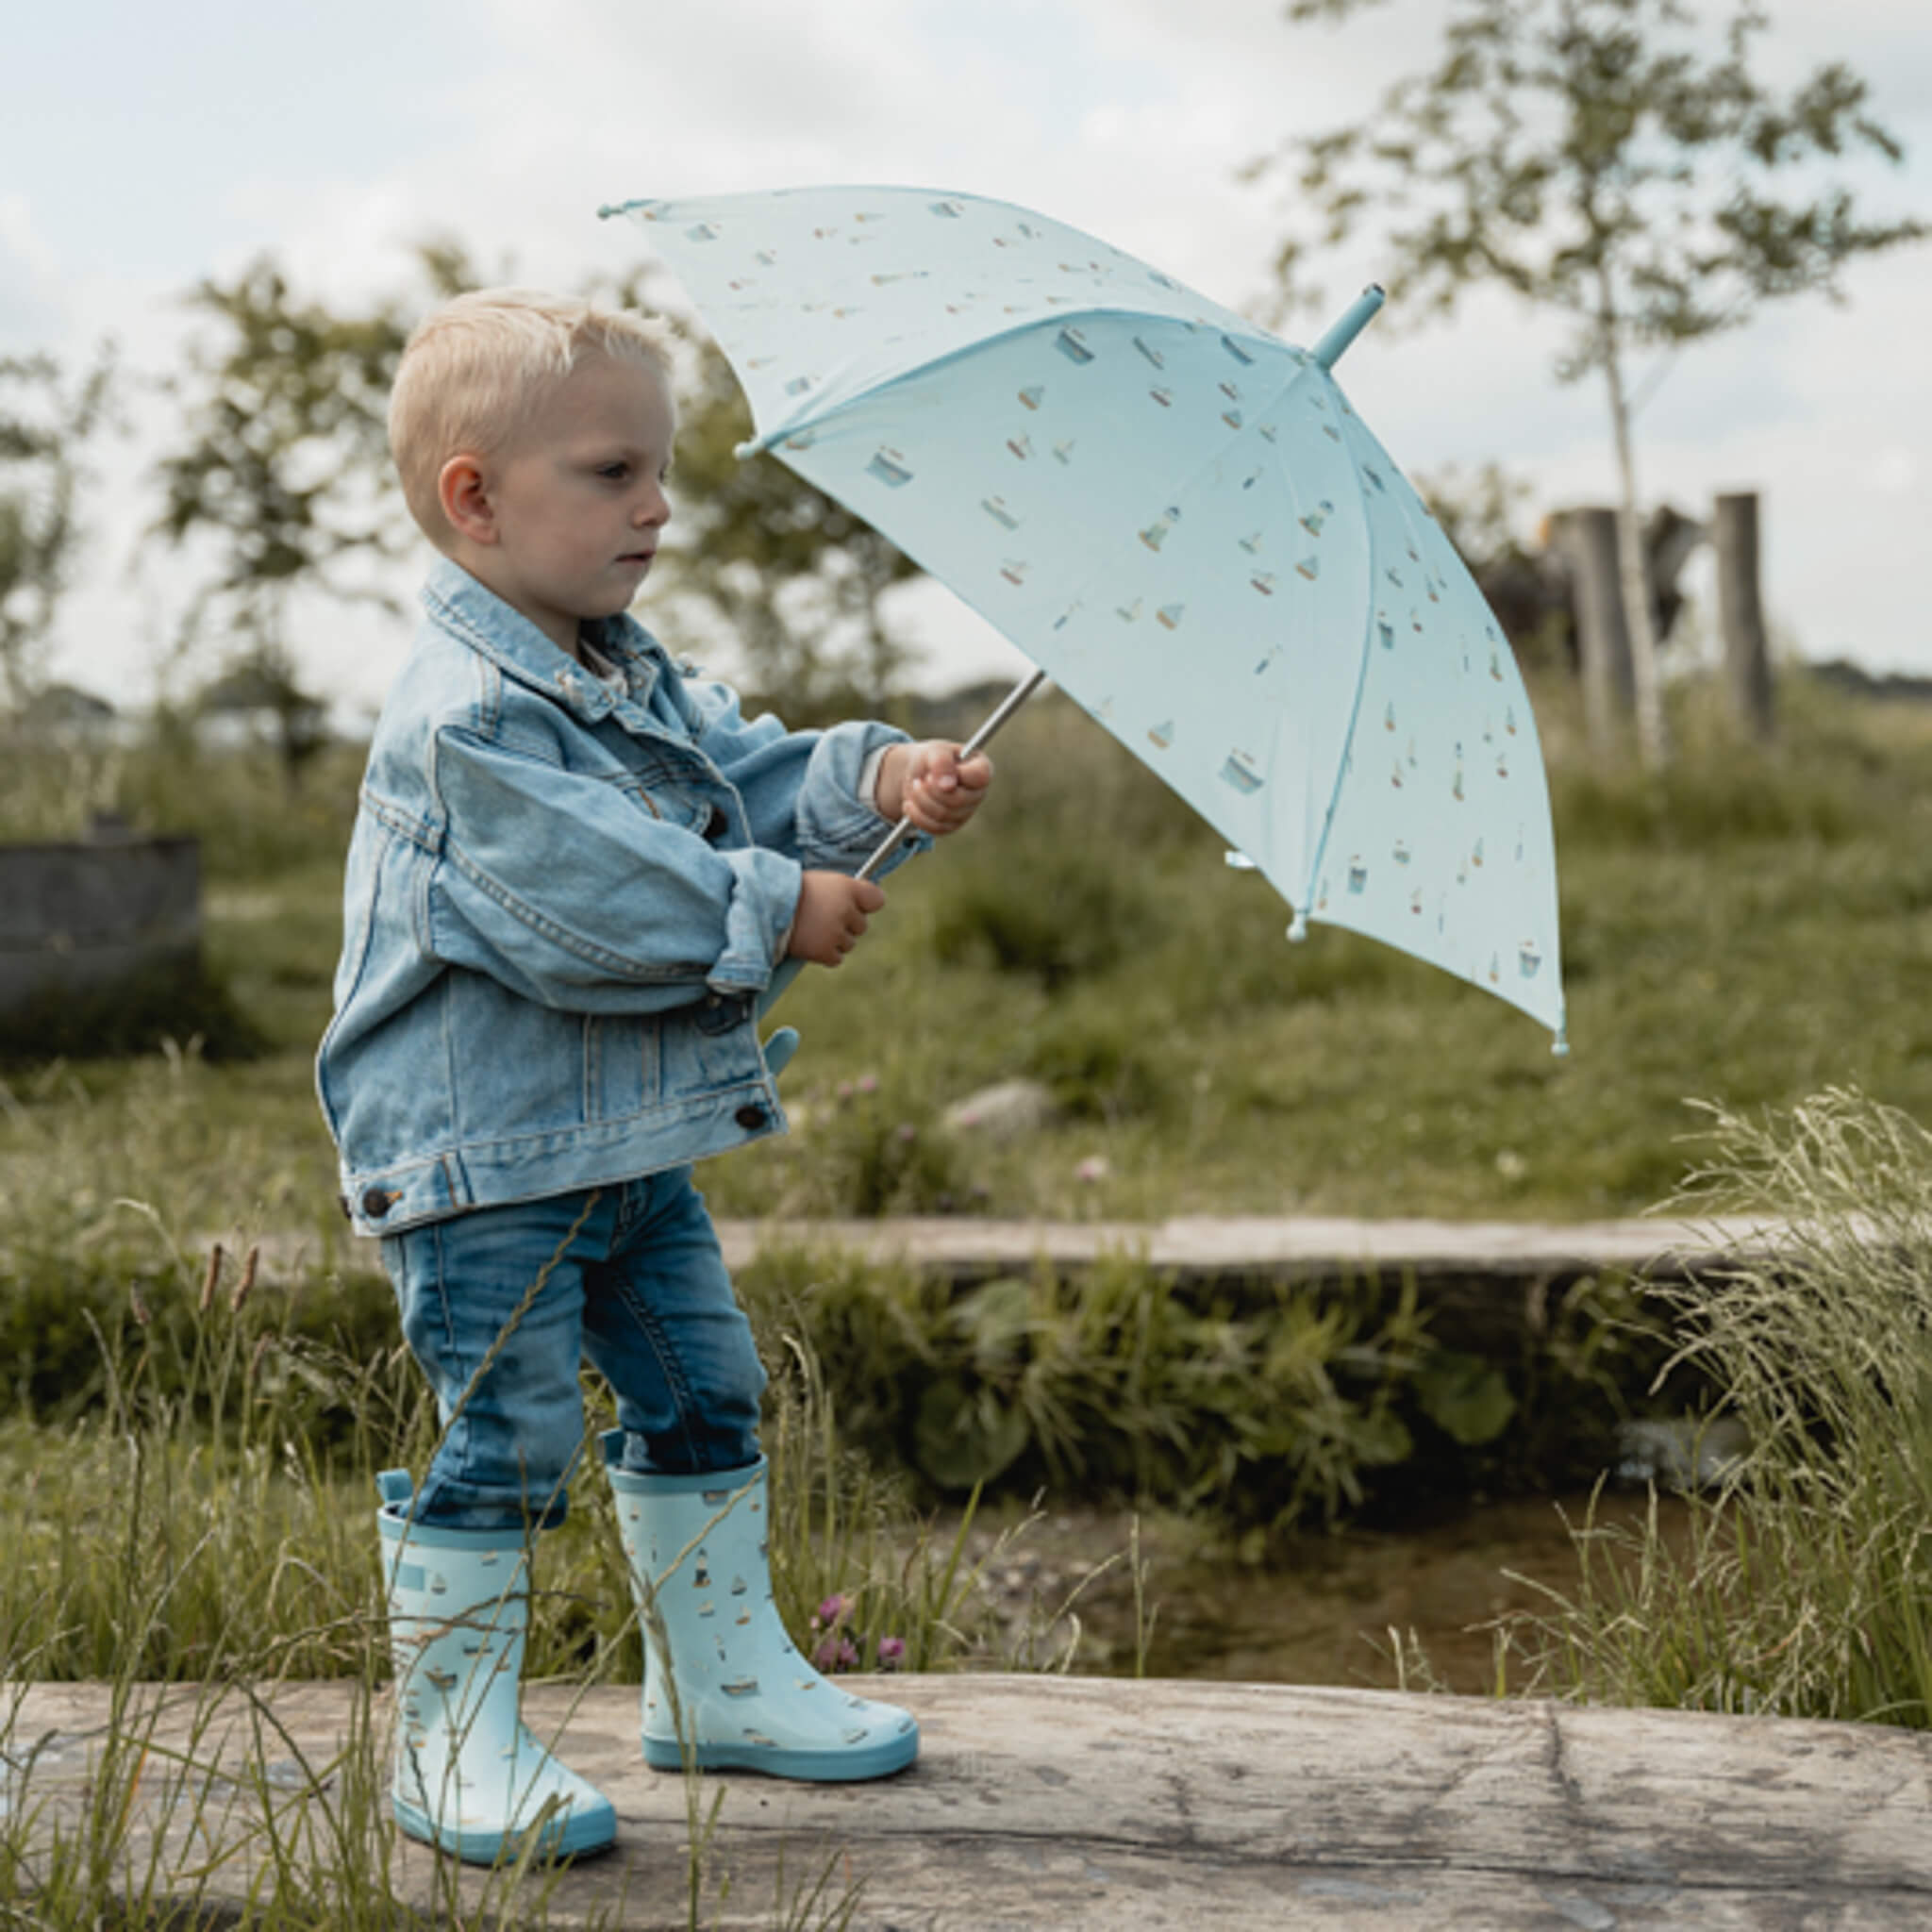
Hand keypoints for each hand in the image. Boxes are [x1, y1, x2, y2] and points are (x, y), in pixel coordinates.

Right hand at [787, 870, 885, 967]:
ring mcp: (836, 932)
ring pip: (849, 944)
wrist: (765, 906)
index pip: (877, 900)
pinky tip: (810, 943)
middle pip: (861, 926)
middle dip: (846, 924)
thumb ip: (842, 892)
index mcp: (847, 887)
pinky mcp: (824, 951)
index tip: (857, 906)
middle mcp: (846, 910)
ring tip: (812, 930)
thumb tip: (859, 904)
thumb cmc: (790, 891)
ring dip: (835, 940)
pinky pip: (836, 958)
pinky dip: (825, 954)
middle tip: (823, 918)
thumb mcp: (820, 881)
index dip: (866, 904)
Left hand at [878, 740, 992, 835]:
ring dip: (921, 801)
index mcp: (981, 769)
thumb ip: (942, 762)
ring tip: (913, 787)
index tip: (935, 773)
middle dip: (931, 791)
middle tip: (918, 781)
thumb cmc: (932, 758)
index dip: (958, 776)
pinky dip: (917, 816)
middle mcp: (978, 792)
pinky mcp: (952, 825)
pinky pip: (935, 828)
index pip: (980, 777)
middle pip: (958, 800)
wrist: (919, 773)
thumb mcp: (934, 751)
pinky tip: (909, 804)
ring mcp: (967, 811)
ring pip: (944, 815)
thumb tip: (948, 786)